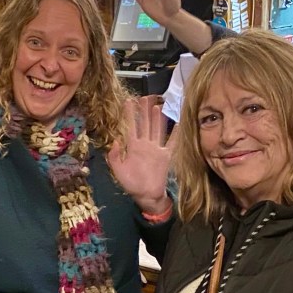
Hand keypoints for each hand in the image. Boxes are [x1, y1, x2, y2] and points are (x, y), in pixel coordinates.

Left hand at [108, 96, 175, 213]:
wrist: (147, 195)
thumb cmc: (132, 184)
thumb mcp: (118, 171)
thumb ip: (114, 157)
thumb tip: (115, 141)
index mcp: (133, 147)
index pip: (131, 127)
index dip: (129, 114)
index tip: (128, 101)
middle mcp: (145, 144)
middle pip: (145, 124)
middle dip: (144, 111)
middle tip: (145, 97)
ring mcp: (156, 149)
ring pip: (157, 129)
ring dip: (157, 118)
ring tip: (157, 105)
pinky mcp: (166, 156)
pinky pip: (172, 142)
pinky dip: (176, 133)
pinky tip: (178, 123)